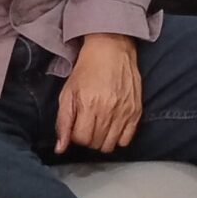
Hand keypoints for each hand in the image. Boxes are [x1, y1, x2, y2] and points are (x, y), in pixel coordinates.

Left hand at [55, 33, 142, 154]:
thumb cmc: (87, 69)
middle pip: (95, 144)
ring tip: (99, 126)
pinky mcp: (136, 111)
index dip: (75, 135)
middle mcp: (108, 110)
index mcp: (89, 105)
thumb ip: (63, 122)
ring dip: (101, 140)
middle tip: (87, 124)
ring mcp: (124, 112)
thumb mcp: (68, 92)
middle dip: (88, 138)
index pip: (81, 139)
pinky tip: (112, 127)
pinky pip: (126, 139)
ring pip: (110, 145)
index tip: (76, 126)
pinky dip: (118, 138)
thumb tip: (60, 148)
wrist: (112, 49)